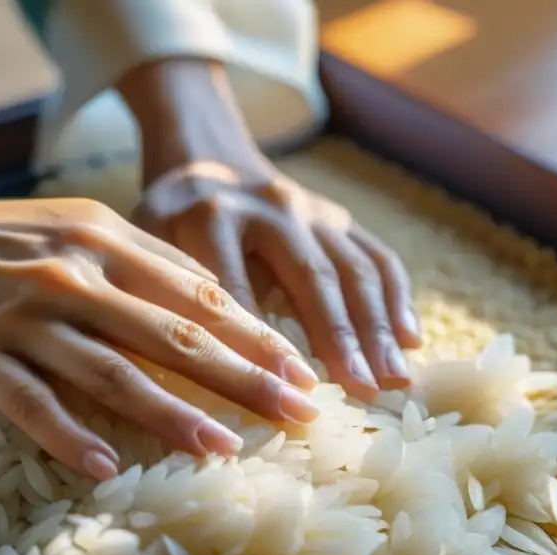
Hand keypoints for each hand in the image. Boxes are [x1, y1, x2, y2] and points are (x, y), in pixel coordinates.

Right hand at [0, 154, 318, 479]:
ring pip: (114, 372)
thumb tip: (191, 312)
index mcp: (97, 237)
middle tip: (299, 412)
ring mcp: (21, 316)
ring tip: (224, 450)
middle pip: (174, 333)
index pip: (195, 291)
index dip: (254, 333)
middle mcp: (70, 273)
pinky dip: (72, 438)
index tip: (300, 368)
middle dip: (245, 376)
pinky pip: (33, 405)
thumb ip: (119, 266)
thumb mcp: (53, 233)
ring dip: (174, 414)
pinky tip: (110, 469)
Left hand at [132, 159, 420, 400]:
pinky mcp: (338, 217)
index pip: (237, 292)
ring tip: (394, 381)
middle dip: (339, 339)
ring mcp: (312, 209)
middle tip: (361, 393)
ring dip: (378, 327)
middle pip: (311, 277)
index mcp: (209, 216)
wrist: (204, 158)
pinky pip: (377, 256)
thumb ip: (161, 295)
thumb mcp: (145, 248)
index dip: (259, 347)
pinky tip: (411, 341)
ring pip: (354, 268)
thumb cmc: (167, 221)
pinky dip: (398, 299)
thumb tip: (184, 373)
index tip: (280, 395)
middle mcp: (270, 207)